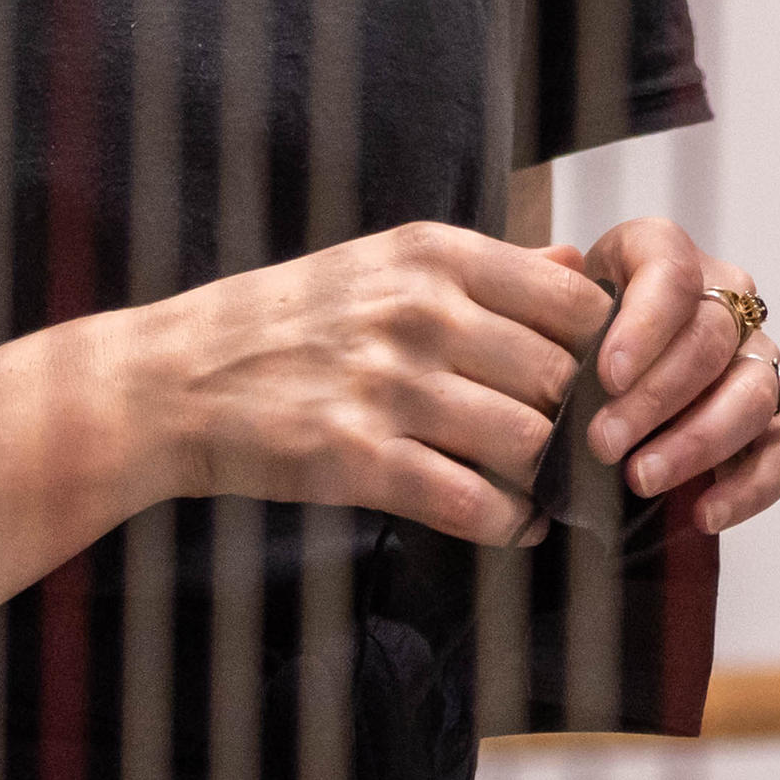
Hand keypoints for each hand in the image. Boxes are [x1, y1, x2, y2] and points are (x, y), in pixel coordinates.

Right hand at [137, 224, 610, 544]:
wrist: (175, 378)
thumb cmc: (287, 319)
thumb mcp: (383, 262)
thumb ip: (488, 267)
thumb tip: (578, 260)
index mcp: (432, 255)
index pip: (572, 299)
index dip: (604, 348)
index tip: (599, 381)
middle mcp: (418, 312)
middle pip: (561, 377)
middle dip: (580, 422)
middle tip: (582, 450)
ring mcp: (388, 387)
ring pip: (528, 444)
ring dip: (549, 480)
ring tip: (549, 492)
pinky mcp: (358, 460)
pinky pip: (472, 503)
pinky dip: (508, 524)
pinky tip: (511, 525)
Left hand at [566, 217, 779, 531]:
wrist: (595, 385)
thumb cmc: (569, 337)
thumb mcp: (548, 305)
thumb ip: (546, 287)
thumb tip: (562, 262)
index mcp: (664, 256)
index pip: (672, 274)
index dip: (644, 324)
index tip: (605, 375)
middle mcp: (725, 300)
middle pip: (710, 340)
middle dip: (656, 397)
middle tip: (604, 443)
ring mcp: (758, 360)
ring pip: (753, 393)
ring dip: (698, 441)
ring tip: (641, 479)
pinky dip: (750, 486)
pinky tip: (703, 513)